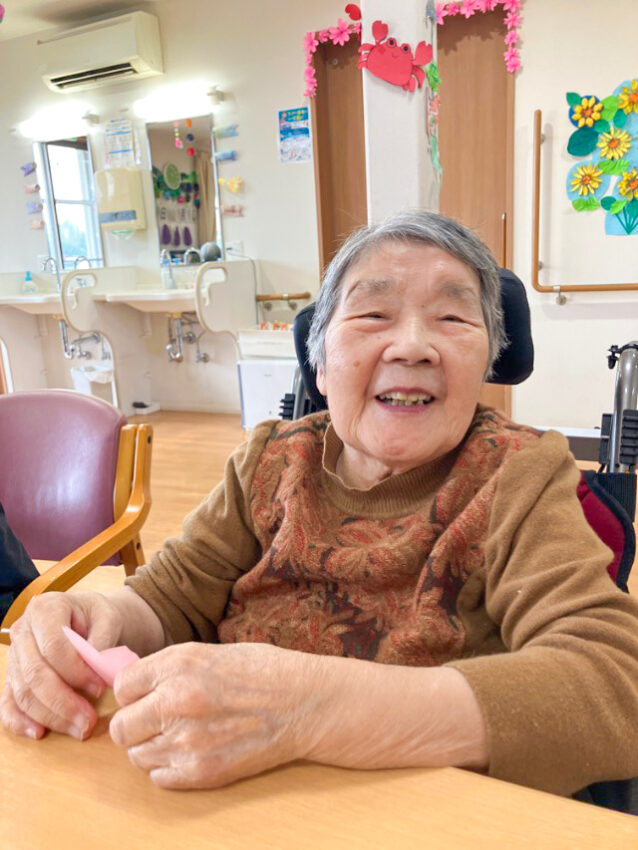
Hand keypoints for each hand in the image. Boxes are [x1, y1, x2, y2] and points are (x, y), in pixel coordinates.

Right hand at [0, 592, 124, 740]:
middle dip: (63, 702)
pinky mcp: (12, 678)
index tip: (100, 688)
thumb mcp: (108, 617)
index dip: (76, 671)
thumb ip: (103, 638)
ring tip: (79, 729)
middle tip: (89, 721)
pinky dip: (20, 722)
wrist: (86, 619)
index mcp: (45, 609)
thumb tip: (99, 667)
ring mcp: (14, 656)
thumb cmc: (96, 617)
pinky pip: (8, 703)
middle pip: (35, 674)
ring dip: (51, 716)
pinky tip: (40, 733)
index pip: (54, 646)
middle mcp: (23, 631)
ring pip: (23, 693)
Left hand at [110, 642, 315, 788]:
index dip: (133, 693)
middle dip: (136, 723)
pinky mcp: (200, 771)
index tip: (146, 695)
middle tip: (158, 720)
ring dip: (152, 747)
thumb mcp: (209, 653)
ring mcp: (187, 740)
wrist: (304, 702)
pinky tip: (193, 751)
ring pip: (137, 755)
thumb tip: (137, 687)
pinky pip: (158, 776)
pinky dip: (169, 767)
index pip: (122, 687)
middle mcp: (176, 701)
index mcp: (178, 664)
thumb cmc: (263, 672)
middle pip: (122, 726)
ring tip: (181, 735)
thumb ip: (170, 670)